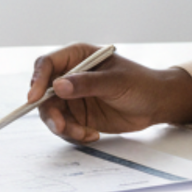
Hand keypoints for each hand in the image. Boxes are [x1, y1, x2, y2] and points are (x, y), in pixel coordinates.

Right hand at [30, 42, 191, 143]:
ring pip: (51, 113)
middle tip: (61, 127)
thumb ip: (87, 83)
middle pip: (43, 92)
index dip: (37, 79)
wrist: (156, 105)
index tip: (34, 98)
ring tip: (84, 134)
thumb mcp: (115, 82)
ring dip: (62, 127)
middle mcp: (69, 76)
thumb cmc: (140, 84)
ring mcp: (72, 97)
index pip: (47, 64)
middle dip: (49, 112)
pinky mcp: (78, 115)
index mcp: (77, 57)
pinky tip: (93, 135)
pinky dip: (74, 134)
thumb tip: (58, 86)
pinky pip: (64, 127)